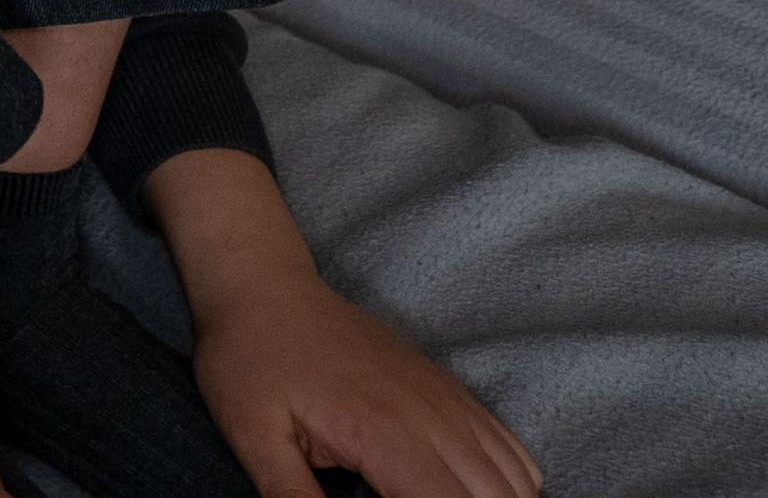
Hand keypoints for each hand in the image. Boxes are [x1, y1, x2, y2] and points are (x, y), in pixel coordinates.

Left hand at [192, 273, 539, 497]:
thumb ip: (292, 495)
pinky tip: (469, 493)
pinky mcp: (451, 390)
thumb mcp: (253, 436)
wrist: (266, 290)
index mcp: (382, 433)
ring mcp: (448, 400)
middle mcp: (431, 417)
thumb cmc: (252, 361)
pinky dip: (510, 484)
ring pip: (515, 481)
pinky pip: (514, 450)